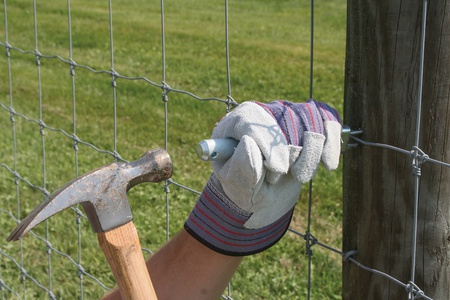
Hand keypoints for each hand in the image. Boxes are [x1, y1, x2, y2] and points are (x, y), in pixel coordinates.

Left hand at [185, 99, 341, 255]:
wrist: (262, 197)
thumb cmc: (245, 189)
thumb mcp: (237, 186)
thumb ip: (241, 168)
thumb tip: (249, 143)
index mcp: (235, 124)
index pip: (253, 120)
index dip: (269, 144)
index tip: (278, 169)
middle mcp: (260, 113)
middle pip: (285, 117)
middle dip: (292, 152)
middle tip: (286, 176)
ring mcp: (285, 114)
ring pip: (309, 119)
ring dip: (311, 153)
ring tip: (300, 176)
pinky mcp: (307, 122)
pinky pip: (327, 120)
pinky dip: (332, 142)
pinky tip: (328, 164)